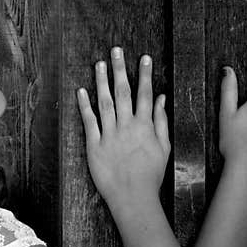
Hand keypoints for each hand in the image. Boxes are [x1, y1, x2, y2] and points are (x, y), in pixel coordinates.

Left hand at [78, 47, 170, 205]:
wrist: (133, 196)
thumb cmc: (150, 174)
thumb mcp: (163, 147)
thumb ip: (161, 121)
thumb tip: (161, 99)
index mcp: (144, 126)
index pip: (145, 94)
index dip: (144, 74)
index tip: (144, 58)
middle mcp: (127, 126)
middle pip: (123, 92)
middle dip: (121, 69)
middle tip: (117, 50)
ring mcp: (109, 135)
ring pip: (105, 102)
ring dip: (102, 82)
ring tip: (100, 64)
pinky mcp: (94, 145)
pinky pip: (89, 122)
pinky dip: (85, 106)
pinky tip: (82, 91)